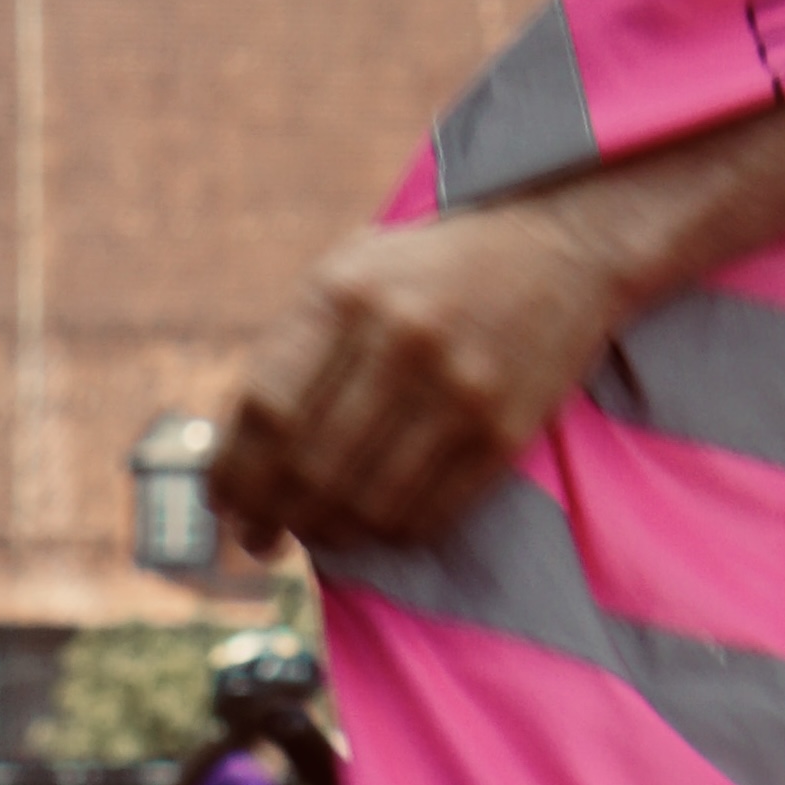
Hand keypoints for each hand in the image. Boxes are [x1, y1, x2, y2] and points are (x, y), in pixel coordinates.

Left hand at [214, 192, 629, 558]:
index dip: (233, 471)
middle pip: (307, 465)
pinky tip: (372, 523)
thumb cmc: (437, 268)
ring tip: (315, 530)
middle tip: (258, 536)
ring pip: (365, 502)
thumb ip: (298, 347)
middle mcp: (399, 340)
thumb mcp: (354, 271)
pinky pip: (426, 513)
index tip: (222, 501)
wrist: (562, 247)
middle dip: (269, 514)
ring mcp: (457, 390)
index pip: (265, 408)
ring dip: (328, 531)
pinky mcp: (503, 432)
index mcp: (344, 292)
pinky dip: (387, 531)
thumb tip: (239, 451)